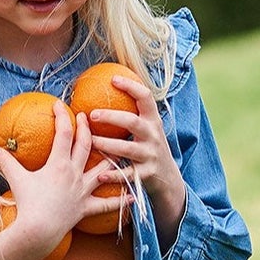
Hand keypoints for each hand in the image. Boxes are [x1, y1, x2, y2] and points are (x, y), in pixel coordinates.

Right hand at [0, 102, 127, 259]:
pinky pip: (106, 205)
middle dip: (86, 128)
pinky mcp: (86, 208)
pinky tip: (134, 196)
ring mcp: (82, 191)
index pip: (63, 133)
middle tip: (86, 117)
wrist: (38, 230)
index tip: (59, 105)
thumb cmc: (27, 204)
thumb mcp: (16, 179)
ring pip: (102, 170)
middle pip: (86, 145)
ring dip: (111, 158)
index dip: (62, 116)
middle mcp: (74, 174)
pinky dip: (120, 201)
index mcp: (59, 164)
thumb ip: (6, 162)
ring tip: (119, 149)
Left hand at [81, 75, 185, 248]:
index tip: (113, 79)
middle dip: (112, 117)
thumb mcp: (147, 130)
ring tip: (91, 142)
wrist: (168, 180)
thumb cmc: (148, 149)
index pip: (145, 97)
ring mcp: (150, 155)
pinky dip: (114, 175)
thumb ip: (132, 115)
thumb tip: (104, 92)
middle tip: (92, 114)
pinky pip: (127, 174)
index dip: (130, 86)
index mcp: (152, 121)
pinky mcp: (146, 174)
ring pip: (127, 149)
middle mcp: (153, 135)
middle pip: (132, 122)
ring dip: (107, 145)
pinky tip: (100, 175)